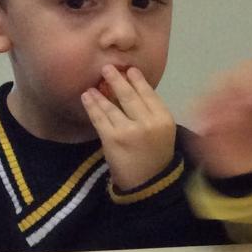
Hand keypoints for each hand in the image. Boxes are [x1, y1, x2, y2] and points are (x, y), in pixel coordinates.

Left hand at [79, 65, 177, 191]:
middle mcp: (148, 122)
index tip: (130, 70)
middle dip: (117, 79)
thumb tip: (131, 88)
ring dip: (100, 93)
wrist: (148, 184)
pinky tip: (87, 98)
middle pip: (130, 96)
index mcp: (164, 119)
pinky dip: (92, 106)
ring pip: (112, 106)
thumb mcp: (162, 132)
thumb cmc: (155, 156)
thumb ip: (151, 113)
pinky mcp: (113, 139)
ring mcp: (129, 130)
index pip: (149, 94)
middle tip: (106, 68)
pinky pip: (100, 118)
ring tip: (92, 85)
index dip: (138, 80)